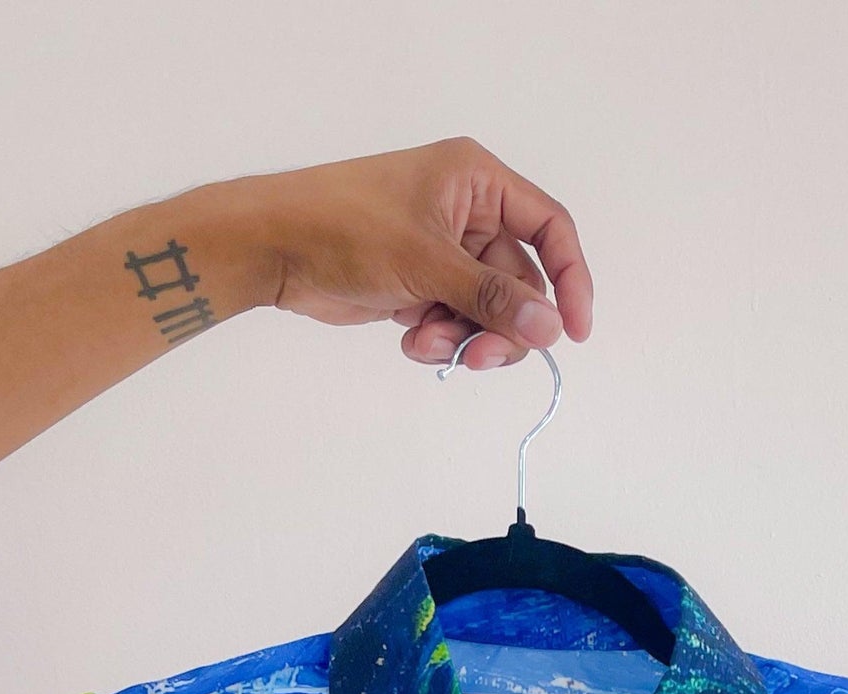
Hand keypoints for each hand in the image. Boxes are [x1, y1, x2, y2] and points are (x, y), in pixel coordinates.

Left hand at [201, 138, 592, 371]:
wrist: (276, 247)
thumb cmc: (344, 228)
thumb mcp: (427, 263)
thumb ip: (491, 297)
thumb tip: (548, 328)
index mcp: (477, 181)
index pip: (548, 228)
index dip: (569, 280)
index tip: (571, 332)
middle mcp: (467, 212)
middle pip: (520, 281)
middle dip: (503, 325)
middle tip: (480, 357)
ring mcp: (444, 251)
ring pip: (487, 309)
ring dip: (467, 336)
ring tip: (430, 343)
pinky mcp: (422, 283)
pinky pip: (456, 320)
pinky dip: (441, 338)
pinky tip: (411, 338)